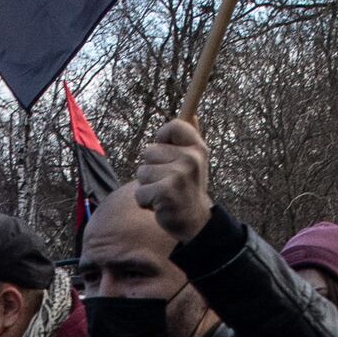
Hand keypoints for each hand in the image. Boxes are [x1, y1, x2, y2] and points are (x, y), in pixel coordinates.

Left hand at [128, 116, 215, 245]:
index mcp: (197, 148)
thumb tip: (191, 113)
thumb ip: (189, 139)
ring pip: (142, 172)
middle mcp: (190, 159)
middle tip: (167, 182)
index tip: (165, 150)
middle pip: (148, 151)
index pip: (173, 126)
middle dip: (151, 169)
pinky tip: (159, 205)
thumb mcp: (194, 162)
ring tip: (164, 194)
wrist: (195, 223)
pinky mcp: (166, 192)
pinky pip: (139, 192)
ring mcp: (179, 175)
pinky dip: (144, 202)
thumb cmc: (188, 189)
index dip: (162, 137)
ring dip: (147, 186)